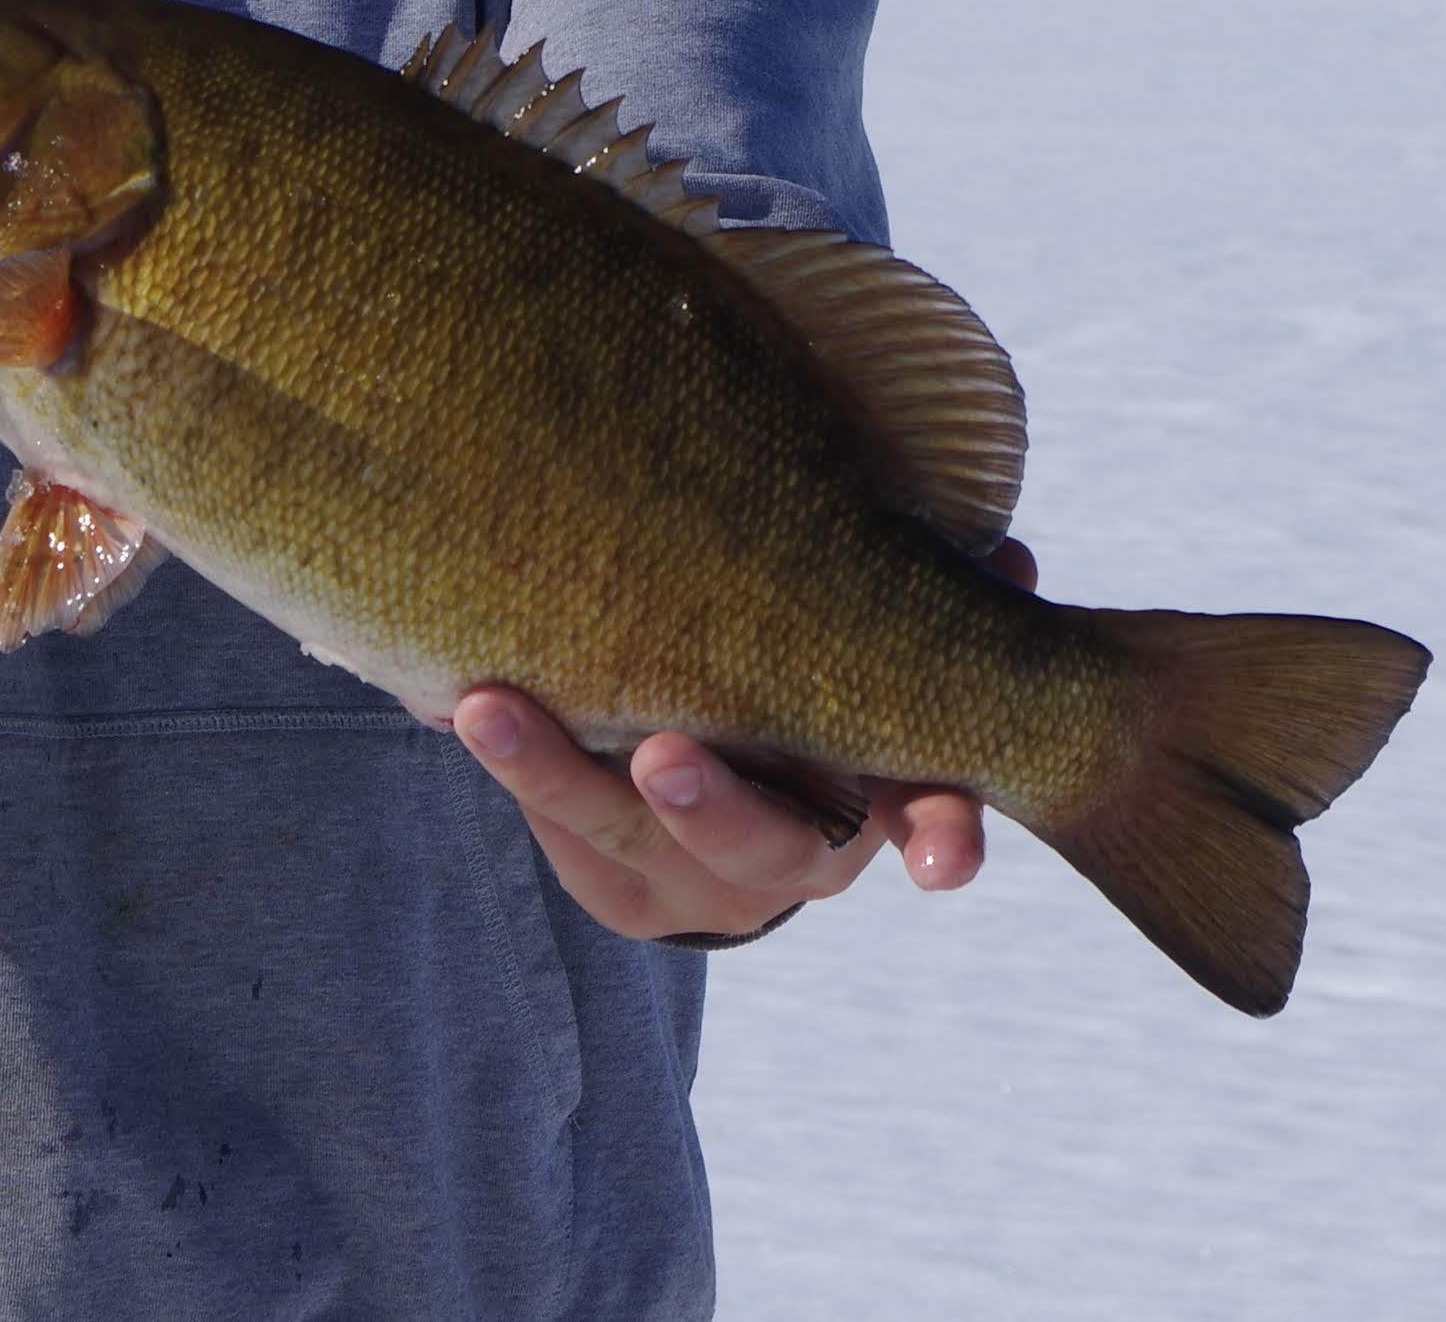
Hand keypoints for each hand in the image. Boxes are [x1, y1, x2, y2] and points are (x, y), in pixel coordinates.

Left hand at [453, 538, 1039, 945]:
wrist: (738, 803)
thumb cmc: (829, 692)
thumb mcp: (886, 658)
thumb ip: (937, 609)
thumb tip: (1002, 559)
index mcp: (884, 799)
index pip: (932, 824)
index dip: (942, 836)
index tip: (942, 861)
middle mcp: (793, 861)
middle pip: (756, 851)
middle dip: (710, 804)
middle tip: (663, 754)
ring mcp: (691, 885)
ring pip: (618, 840)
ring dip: (548, 770)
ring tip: (481, 706)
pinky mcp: (611, 888)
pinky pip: (550, 828)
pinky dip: (502, 762)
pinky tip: (443, 698)